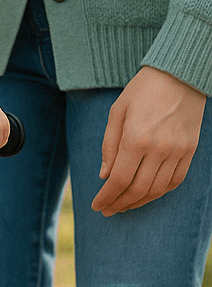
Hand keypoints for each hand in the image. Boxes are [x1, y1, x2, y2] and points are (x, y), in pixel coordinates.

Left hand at [91, 66, 205, 215]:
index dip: (107, 197)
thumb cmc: (141, 91)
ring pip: (157, 189)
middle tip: (107, 210)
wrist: (179, 76)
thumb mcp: (116, 113)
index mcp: (136, 139)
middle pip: (137, 189)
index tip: (97, 205)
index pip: (119, 180)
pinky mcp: (190, 151)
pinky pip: (175, 181)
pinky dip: (159, 192)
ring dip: (138, 202)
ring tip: (123, 206)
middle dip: (119, 204)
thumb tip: (105, 176)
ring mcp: (178, 151)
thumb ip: (109, 146)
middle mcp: (159, 149)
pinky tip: (146, 195)